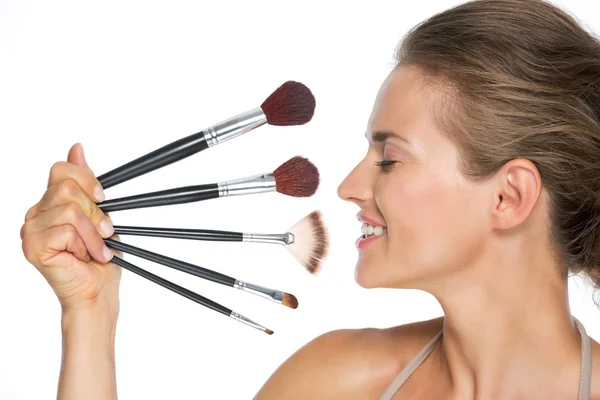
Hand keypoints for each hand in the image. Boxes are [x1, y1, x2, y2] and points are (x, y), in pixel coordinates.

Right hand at [20, 143, 120, 312]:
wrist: (99, 292)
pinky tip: (84, 257)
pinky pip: (66, 229)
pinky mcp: (32, 246)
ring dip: (92, 232)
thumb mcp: (100, 214)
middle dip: (94, 211)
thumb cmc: (100, 258)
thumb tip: (76, 148)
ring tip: (96, 250)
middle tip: (103, 234)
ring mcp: (30, 229)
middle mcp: (35, 214)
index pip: (60, 170)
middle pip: (65, 187)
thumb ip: (86, 183)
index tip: (102, 198)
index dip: (86, 180)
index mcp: (50, 203)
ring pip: (69, 209)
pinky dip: (84, 244)